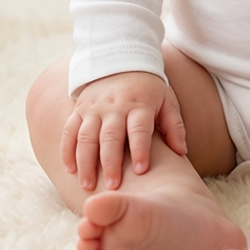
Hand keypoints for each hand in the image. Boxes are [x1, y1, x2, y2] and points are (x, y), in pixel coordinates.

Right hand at [61, 71, 187, 190]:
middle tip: (113, 188)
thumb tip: (181, 152)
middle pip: (110, 136)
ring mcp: (94, 108)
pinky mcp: (79, 109)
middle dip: (110, 162)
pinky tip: (70, 170)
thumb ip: (174, 126)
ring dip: (86, 162)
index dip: (141, 149)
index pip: (139, 129)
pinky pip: (70, 131)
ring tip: (88, 185)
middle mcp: (114, 106)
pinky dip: (67, 151)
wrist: (121, 62)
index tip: (142, 171)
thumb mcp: (166, 101)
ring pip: (86, 136)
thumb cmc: (148, 90)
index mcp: (139, 104)